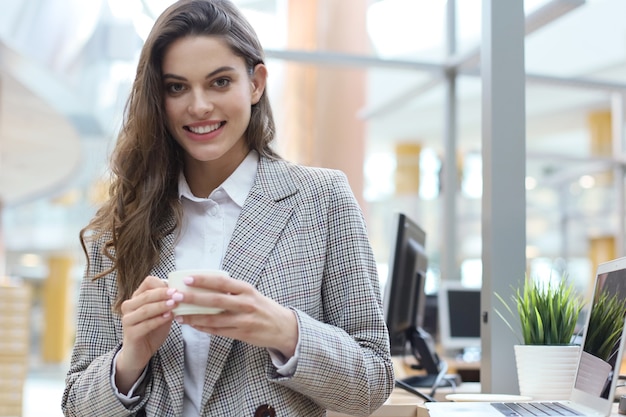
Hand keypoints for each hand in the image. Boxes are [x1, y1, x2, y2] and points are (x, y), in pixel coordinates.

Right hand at [116, 276, 178, 392]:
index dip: (162, 284)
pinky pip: (145, 325)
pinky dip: (158, 320)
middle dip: (163, 294)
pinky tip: (169, 318)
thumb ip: (169, 303)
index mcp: (137, 298)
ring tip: (174, 305)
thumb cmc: (152, 330)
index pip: (147, 283)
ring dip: (161, 306)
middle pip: (146, 295)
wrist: (140, 353)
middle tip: (177, 294)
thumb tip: (183, 292)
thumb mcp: (162, 313)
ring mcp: (127, 320)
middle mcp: (129, 306)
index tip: (176, 288)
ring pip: (145, 309)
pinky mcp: (130, 333)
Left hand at [174, 274, 297, 357]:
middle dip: (193, 298)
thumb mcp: (251, 294)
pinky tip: (192, 325)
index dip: (204, 280)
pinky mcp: (242, 334)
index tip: (187, 279)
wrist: (283, 327)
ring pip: (214, 319)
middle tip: (177, 296)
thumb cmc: (263, 307)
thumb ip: (232, 290)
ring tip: (178, 314)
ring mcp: (244, 320)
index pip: (222, 282)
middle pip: (215, 300)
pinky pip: (218, 331)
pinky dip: (203, 328)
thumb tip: (205, 284)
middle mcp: (246, 304)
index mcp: (247, 290)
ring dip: (194, 317)